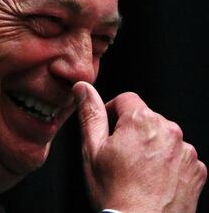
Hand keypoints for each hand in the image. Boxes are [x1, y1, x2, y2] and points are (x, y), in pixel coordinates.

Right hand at [74, 81, 205, 211]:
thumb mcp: (91, 150)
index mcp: (142, 121)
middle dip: (132, 132)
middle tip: (119, 157)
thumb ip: (90, 114)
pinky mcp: (197, 171)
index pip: (126, 99)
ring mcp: (187, 152)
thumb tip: (83, 88)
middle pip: (146, 119)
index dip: (112, 113)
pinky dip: (168, 165)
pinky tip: (154, 181)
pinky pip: (179, 158)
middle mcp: (170, 131)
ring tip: (137, 172)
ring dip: (152, 148)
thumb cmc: (114, 192)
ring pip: (163, 138)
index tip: (107, 133)